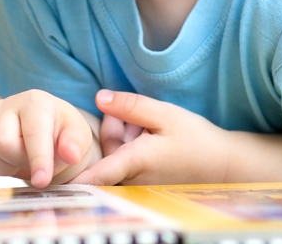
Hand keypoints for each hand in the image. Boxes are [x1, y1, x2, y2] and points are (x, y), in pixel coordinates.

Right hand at [0, 89, 94, 187]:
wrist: (44, 131)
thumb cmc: (61, 133)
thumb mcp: (78, 135)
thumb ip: (76, 144)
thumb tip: (70, 154)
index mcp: (34, 103)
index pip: (32, 133)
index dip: (38, 159)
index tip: (42, 180)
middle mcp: (5, 106)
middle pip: (1, 144)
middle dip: (19, 162)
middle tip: (32, 162)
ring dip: (2, 168)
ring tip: (18, 162)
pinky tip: (2, 165)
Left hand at [71, 89, 229, 184]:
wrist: (227, 166)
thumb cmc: (197, 140)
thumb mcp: (164, 114)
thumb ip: (130, 106)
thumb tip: (98, 97)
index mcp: (136, 162)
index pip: (99, 173)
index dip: (77, 177)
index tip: (54, 183)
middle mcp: (134, 179)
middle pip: (106, 151)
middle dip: (113, 126)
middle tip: (134, 115)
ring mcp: (140, 185)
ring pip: (117, 155)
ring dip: (124, 136)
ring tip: (147, 127)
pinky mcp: (146, 185)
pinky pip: (127, 162)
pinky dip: (132, 146)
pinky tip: (149, 136)